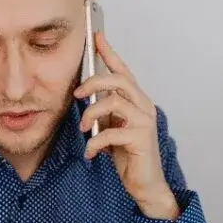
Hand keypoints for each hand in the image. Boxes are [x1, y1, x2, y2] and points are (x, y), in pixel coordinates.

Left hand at [73, 32, 178, 219]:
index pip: (124, 72)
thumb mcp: (112, 129)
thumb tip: (86, 99)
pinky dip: (95, 142)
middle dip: (94, 81)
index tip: (96, 37)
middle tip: (77, 94)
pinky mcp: (141, 139)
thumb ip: (105, 113)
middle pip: (119, 80)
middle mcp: (144, 107)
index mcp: (138, 102)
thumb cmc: (129, 157)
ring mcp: (145, 122)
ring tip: (83, 129)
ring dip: (91, 114)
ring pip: (114, 102)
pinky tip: (91, 153)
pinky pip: (111, 132)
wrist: (145, 185)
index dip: (110, 53)